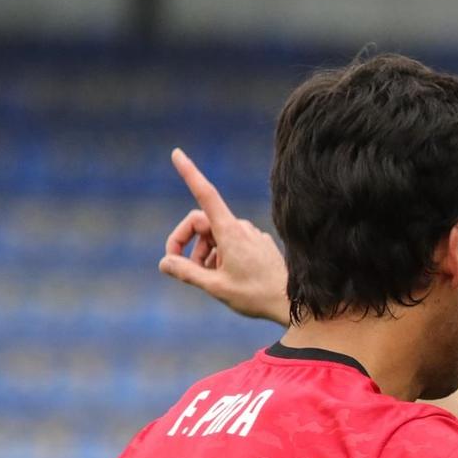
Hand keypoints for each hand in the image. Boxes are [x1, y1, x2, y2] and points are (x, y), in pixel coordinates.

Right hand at [158, 148, 291, 324]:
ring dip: (203, 253)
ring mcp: (252, 235)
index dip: (189, 173)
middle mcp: (242, 227)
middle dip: (186, 242)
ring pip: (215, 236)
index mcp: (230, 231)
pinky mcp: (259, 244)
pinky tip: (226, 277)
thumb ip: (187, 272)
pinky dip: (219, 256)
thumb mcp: (216, 287)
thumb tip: (164, 262)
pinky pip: (231, 243)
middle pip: (201, 222)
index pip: (205, 194)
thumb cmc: (256, 296)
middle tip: (179, 266)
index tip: (177, 153)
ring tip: (208, 278)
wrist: (293, 304)